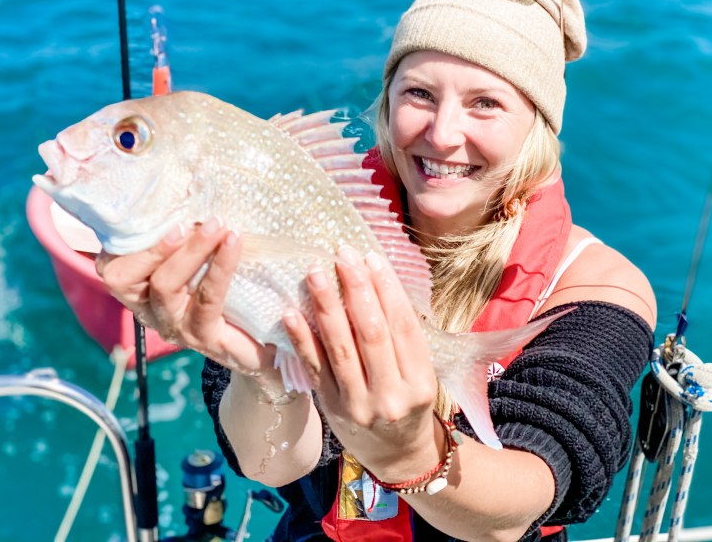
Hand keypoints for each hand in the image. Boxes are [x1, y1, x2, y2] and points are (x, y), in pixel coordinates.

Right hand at [95, 218, 274, 378]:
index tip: (150, 210)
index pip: (111, 265)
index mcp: (139, 288)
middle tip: (192, 218)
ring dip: (191, 252)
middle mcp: (148, 309)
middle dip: (156, 243)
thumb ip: (191, 230)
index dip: (121, 239)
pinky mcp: (204, 338)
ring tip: (218, 226)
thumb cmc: (230, 289)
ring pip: (165, 287)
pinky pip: (207, 301)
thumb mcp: (205, 257)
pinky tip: (234, 244)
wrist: (267, 340)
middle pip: (125, 277)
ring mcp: (174, 326)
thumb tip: (195, 180)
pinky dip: (220, 268)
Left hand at [283, 245, 442, 480]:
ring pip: (341, 348)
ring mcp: (358, 404)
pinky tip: (291, 313)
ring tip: (315, 273)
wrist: (397, 456)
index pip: (402, 326)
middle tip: (342, 256)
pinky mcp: (331, 408)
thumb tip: (378, 282)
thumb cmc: (409, 404)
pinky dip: (302, 339)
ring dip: (327, 307)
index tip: (371, 257)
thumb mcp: (419, 374)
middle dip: (356, 290)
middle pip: (372, 333)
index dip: (387, 289)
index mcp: (420, 382)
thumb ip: (403, 338)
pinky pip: (315, 368)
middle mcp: (390, 395)